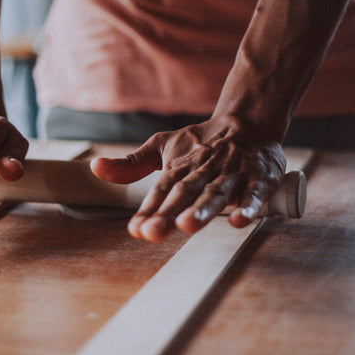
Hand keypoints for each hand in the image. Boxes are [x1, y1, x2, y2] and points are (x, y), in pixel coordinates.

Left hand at [91, 116, 285, 241]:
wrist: (246, 121)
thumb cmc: (199, 141)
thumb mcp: (161, 146)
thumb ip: (131, 164)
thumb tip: (94, 167)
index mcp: (180, 166)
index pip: (161, 189)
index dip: (149, 209)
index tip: (135, 230)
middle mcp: (204, 170)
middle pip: (185, 193)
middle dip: (170, 213)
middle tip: (153, 232)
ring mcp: (233, 173)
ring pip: (217, 192)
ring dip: (204, 209)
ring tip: (188, 226)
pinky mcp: (260, 176)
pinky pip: (256, 191)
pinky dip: (249, 205)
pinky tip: (239, 220)